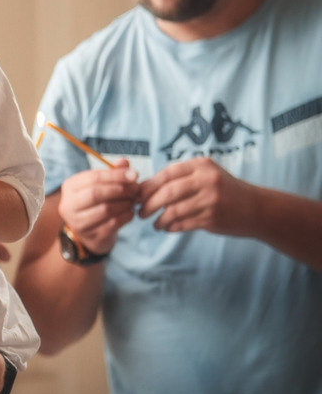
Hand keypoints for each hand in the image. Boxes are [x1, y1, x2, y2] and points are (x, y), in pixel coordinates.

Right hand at [58, 161, 138, 253]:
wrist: (92, 233)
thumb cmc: (97, 203)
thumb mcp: (102, 185)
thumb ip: (112, 172)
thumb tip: (124, 162)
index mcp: (70, 186)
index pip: (93, 177)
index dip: (116, 175)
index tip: (135, 175)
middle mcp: (68, 204)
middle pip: (96, 193)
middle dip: (120, 190)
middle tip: (136, 189)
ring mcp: (77, 222)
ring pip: (105, 210)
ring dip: (124, 204)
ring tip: (133, 201)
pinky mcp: (90, 236)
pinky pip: (112, 224)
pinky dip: (125, 216)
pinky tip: (130, 212)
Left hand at [137, 157, 252, 235]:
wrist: (257, 208)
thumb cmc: (224, 190)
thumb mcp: (205, 175)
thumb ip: (180, 178)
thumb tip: (144, 188)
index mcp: (201, 165)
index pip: (166, 174)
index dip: (148, 186)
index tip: (136, 195)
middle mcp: (206, 180)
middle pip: (167, 192)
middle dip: (149, 204)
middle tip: (140, 212)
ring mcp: (211, 199)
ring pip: (174, 210)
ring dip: (159, 219)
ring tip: (154, 223)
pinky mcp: (213, 218)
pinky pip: (184, 223)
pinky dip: (171, 227)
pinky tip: (167, 228)